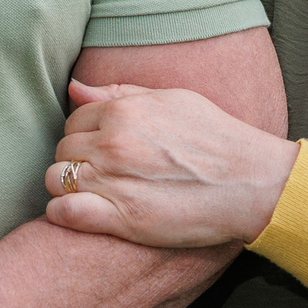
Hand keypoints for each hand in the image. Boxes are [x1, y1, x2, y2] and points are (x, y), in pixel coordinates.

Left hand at [43, 81, 299, 247]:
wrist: (252, 183)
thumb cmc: (217, 138)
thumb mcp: (172, 100)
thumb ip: (120, 93)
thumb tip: (75, 89)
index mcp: (124, 112)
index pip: (74, 119)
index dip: (84, 135)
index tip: (102, 149)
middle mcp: (113, 144)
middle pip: (63, 149)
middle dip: (76, 160)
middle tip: (102, 173)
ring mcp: (114, 181)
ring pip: (56, 179)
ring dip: (66, 186)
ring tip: (94, 193)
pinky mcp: (122, 219)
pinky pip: (63, 211)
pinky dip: (62, 213)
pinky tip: (79, 213)